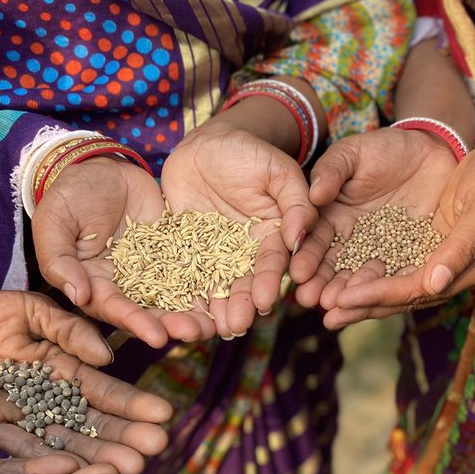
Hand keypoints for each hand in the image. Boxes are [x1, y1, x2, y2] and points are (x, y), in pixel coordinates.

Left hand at [0, 286, 171, 473]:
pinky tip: (74, 473)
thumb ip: (66, 328)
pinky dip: (45, 462)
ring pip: (62, 442)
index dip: (130, 403)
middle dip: (122, 436)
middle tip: (154, 450)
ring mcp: (17, 417)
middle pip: (89, 423)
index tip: (162, 416)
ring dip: (94, 457)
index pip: (101, 389)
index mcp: (59, 366)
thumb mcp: (27, 309)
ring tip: (128, 468)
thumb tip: (107, 355)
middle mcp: (44, 398)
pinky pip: (19, 450)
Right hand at [33, 157, 214, 346]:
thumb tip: (77, 296)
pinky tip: (227, 293)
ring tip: (216, 324)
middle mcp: (124, 283)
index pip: (114, 308)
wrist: (100, 167)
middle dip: (172, 324)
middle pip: (149, 310)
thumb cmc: (68, 195)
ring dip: (193, 312)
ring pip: (174, 296)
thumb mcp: (55, 222)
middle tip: (195, 332)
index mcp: (92, 283)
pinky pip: (192, 269)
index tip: (157, 337)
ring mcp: (151, 268)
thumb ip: (59, 260)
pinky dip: (208, 283)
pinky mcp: (173, 251)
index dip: (135, 322)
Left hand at [159, 121, 314, 336]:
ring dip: (211, 310)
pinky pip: (181, 274)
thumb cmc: (250, 151)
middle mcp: (244, 253)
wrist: (207, 143)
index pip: (272, 264)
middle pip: (243, 284)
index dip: (268, 282)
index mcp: (272, 237)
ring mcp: (213, 255)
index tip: (265, 301)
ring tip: (206, 330)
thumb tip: (300, 236)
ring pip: (213, 287)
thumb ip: (296, 201)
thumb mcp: (279, 170)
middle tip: (235, 327)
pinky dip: (178, 294)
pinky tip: (174, 312)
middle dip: (240, 307)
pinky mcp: (185, 251)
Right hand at [290, 127, 457, 310]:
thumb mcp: (353, 152)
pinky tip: (374, 302)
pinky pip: (397, 275)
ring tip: (335, 308)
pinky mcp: (410, 257)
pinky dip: (386, 289)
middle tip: (311, 301)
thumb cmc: (386, 148)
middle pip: (333, 267)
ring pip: (362, 277)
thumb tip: (313, 195)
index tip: (297, 272)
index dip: (306, 256)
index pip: (315, 241)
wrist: (432, 151)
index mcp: (332, 218)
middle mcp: (352, 241)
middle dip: (321, 284)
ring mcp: (381, 251)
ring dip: (348, 294)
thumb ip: (332, 171)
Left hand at [318, 140, 474, 328]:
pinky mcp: (427, 248)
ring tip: (324, 305)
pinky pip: (393, 266)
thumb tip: (432, 285)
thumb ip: (461, 246)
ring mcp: (439, 262)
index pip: (416, 290)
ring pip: (393, 284)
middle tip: (323, 315)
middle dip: (361, 305)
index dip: (378, 296)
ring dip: (360, 295)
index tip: (342, 300)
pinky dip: (367, 274)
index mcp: (471, 270)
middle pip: (400, 296)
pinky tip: (342, 278)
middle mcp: (452, 274)